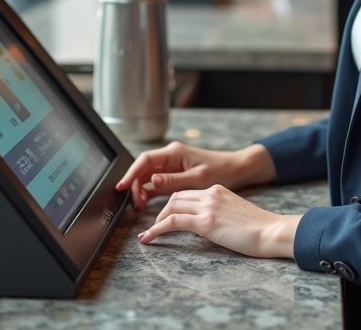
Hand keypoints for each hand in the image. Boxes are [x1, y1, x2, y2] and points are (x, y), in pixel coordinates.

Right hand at [115, 141, 276, 211]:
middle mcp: (171, 157)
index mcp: (175, 153)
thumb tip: (153, 180)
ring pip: (148, 176)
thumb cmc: (222, 170)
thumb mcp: (198, 178)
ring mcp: (173, 166)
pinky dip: (150, 192)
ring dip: (141, 190)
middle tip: (134, 205)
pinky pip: (157, 182)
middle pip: (143, 169)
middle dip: (135, 186)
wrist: (238, 170)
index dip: (131, 173)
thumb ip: (174, 180)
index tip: (122, 187)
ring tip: (139, 208)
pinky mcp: (176, 175)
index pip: (145, 160)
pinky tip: (146, 204)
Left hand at [137, 184, 301, 258]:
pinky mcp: (205, 222)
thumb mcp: (235, 213)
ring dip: (156, 221)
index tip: (164, 216)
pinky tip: (148, 238)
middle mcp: (210, 193)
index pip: (187, 193)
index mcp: (218, 190)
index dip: (172, 204)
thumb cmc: (260, 228)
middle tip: (154, 226)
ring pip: (170, 207)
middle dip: (161, 211)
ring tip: (149, 234)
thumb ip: (219, 212)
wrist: (272, 231)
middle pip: (175, 197)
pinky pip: (172, 222)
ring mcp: (207, 206)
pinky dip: (156, 229)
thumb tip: (205, 224)